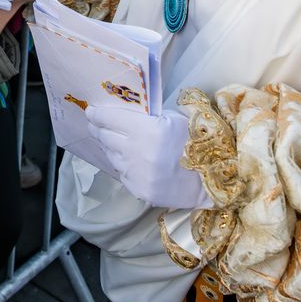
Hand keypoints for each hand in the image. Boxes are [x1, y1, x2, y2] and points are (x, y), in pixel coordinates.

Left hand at [86, 105, 211, 209]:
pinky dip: (121, 164)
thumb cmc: (193, 142)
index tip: (91, 112)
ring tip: (109, 140)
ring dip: (109, 146)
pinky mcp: (137, 189)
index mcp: (145, 130)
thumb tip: (123, 113)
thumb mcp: (171, 119)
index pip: (110, 119)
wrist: (209, 179)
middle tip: (94, 124)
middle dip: (98, 129)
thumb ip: (146, 117)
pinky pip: (121, 173)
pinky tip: (126, 158)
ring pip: (111, 155)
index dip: (97, 114)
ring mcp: (135, 173)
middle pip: (105, 137)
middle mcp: (136, 152)